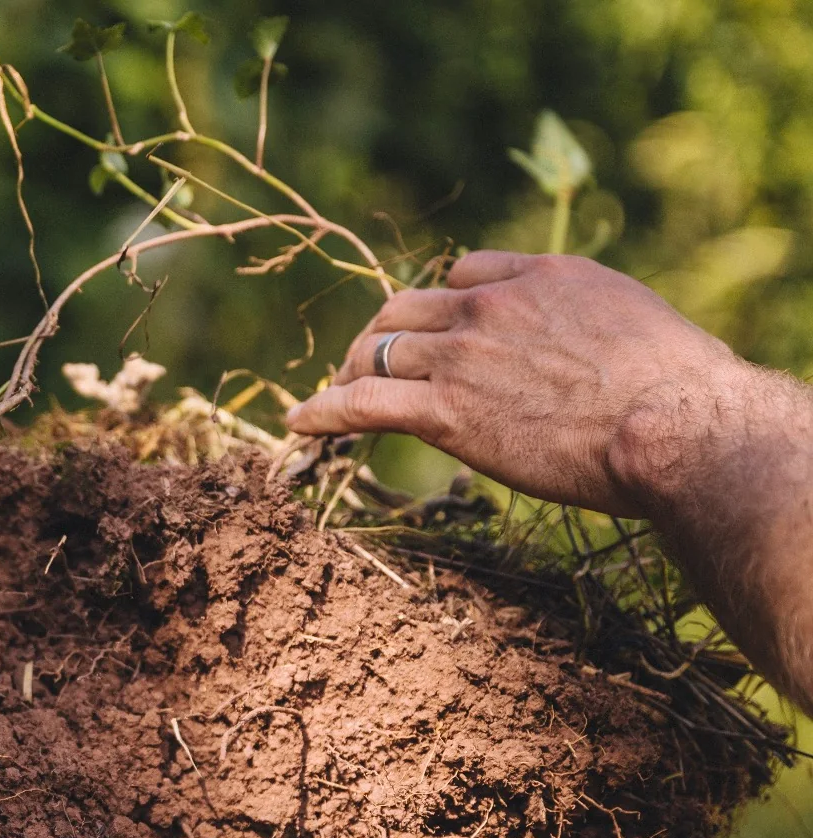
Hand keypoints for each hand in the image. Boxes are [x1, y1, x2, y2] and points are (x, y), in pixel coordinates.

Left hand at [287, 251, 767, 518]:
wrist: (677, 425)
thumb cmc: (679, 392)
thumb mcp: (635, 326)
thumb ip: (589, 323)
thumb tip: (585, 351)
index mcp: (540, 275)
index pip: (465, 271)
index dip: (444, 302)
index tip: (436, 330)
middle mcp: (491, 304)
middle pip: (405, 306)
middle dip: (381, 332)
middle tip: (365, 361)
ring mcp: (462, 354)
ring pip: (379, 349)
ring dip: (351, 371)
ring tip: (335, 394)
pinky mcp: (445, 411)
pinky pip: (360, 403)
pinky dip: (322, 412)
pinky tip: (299, 423)